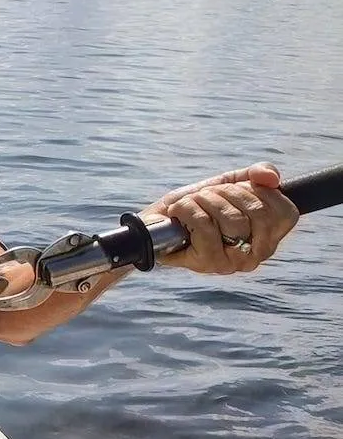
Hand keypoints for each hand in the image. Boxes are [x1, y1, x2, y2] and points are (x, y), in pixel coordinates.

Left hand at [140, 162, 298, 274]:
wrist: (154, 223)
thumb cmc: (195, 206)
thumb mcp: (229, 183)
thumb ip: (257, 174)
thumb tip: (272, 178)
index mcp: (270, 237)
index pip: (284, 211)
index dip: (256, 191)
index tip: (231, 191)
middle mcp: (258, 255)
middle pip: (258, 211)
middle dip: (226, 192)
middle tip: (206, 195)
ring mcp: (234, 262)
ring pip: (231, 217)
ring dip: (204, 199)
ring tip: (190, 204)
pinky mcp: (208, 263)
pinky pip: (205, 226)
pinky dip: (187, 209)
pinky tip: (178, 213)